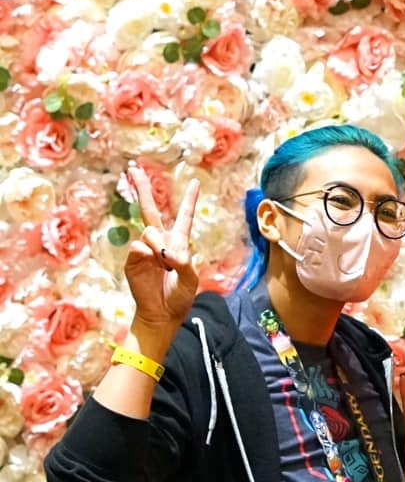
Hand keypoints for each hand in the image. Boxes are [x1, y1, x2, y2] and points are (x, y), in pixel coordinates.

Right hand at [121, 166, 200, 350]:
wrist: (162, 313)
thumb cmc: (180, 296)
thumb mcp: (190, 279)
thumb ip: (182, 262)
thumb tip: (165, 250)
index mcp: (178, 243)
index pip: (184, 217)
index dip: (189, 200)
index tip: (195, 182)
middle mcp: (160, 242)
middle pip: (151, 210)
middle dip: (142, 189)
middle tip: (133, 168)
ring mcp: (145, 249)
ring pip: (149, 232)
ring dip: (160, 246)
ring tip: (165, 265)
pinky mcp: (133, 259)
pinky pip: (139, 248)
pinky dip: (149, 255)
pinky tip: (154, 266)